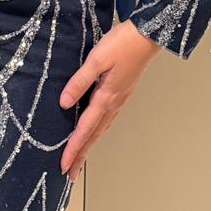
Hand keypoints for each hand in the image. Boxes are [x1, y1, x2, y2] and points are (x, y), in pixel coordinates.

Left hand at [59, 20, 161, 181]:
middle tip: (70, 174)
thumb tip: (64, 103)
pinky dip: (98, 131)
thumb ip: (80, 81)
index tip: (64, 166)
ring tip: (80, 158)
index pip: (85, 129)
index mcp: (106, 97)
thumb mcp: (97, 59)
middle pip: (94, 135)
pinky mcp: (123, 92)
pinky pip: (108, 119)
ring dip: (90, 145)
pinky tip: (96, 130)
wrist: (147, 35)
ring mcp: (120, 99)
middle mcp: (114, 103)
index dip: (74, 148)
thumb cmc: (121, 44)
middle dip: (81, 155)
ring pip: (102, 129)